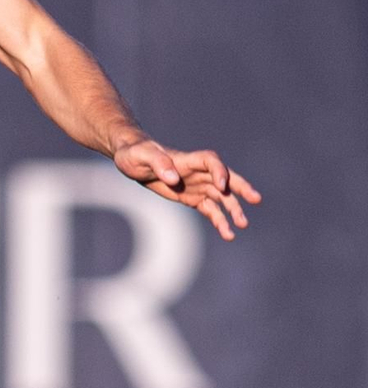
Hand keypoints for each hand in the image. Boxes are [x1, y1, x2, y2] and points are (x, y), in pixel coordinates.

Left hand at [112, 138, 260, 241]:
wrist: (131, 160)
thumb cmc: (135, 153)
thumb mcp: (142, 156)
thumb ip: (159, 164)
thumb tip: (174, 179)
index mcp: (188, 159)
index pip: (211, 162)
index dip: (219, 172)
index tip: (222, 186)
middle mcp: (198, 172)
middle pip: (225, 178)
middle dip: (240, 188)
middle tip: (256, 199)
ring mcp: (197, 185)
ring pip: (220, 198)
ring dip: (232, 210)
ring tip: (242, 225)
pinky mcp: (192, 198)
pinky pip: (210, 210)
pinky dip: (219, 221)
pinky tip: (228, 234)